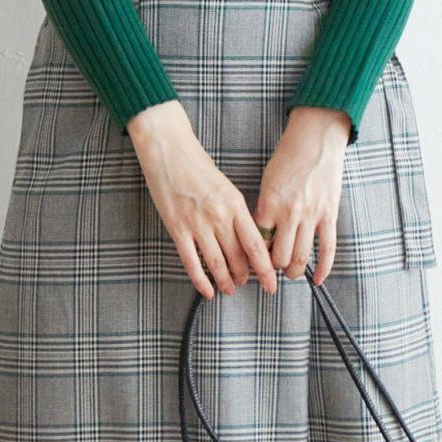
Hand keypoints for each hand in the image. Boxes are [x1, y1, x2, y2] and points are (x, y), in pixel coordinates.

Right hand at [125, 101, 280, 301]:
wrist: (169, 151)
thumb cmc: (198, 167)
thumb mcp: (227, 188)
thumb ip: (237, 213)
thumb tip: (247, 240)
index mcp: (236, 205)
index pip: (256, 245)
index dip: (265, 269)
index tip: (272, 282)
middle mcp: (219, 217)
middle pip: (238, 257)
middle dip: (244, 276)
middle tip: (246, 283)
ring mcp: (197, 224)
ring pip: (217, 263)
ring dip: (225, 281)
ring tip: (230, 289)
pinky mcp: (177, 228)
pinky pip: (191, 261)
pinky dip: (200, 280)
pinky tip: (207, 291)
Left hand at [251, 105, 350, 284]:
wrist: (316, 139)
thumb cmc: (288, 157)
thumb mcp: (267, 181)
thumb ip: (264, 209)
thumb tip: (262, 236)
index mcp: (269, 204)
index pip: (257, 242)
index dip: (254, 255)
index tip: (253, 260)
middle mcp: (289, 213)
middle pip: (278, 257)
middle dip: (273, 268)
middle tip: (272, 268)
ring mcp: (311, 216)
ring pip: (300, 258)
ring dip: (293, 272)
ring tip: (290, 273)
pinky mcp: (330, 215)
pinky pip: (327, 249)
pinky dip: (323, 268)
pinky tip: (318, 280)